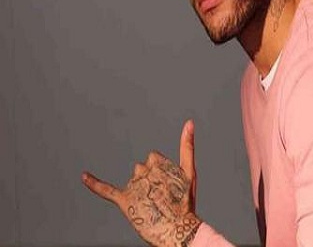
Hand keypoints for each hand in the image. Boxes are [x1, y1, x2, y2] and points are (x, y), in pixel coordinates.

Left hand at [82, 120, 200, 246]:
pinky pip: (105, 190)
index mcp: (157, 161)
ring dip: (140, 190)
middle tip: (163, 197)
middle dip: (151, 181)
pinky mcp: (123, 201)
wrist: (178, 229)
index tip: (169, 184)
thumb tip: (189, 122)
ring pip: (133, 181)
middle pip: (142, 169)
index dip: (161, 172)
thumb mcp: (190, 171)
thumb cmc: (186, 201)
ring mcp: (132, 186)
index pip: (153, 159)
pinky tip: (84, 176)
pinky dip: (93, 183)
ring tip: (154, 204)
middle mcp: (142, 170)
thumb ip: (187, 145)